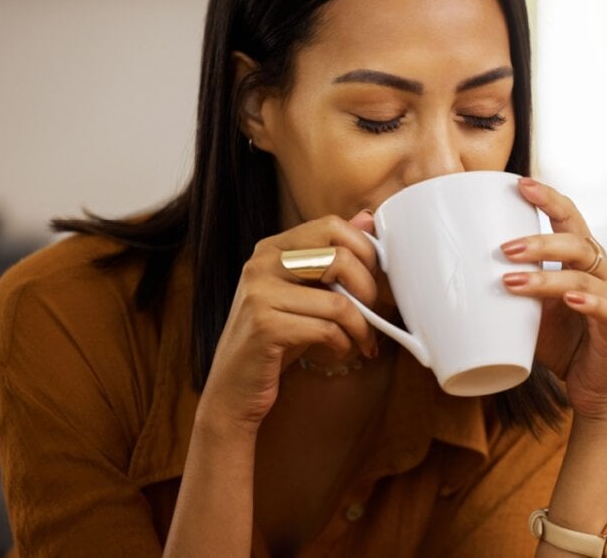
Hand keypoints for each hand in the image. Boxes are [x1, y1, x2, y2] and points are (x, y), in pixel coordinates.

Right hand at [197, 211, 379, 435]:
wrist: (233, 388)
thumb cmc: (276, 339)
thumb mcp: (305, 293)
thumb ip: (332, 256)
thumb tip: (367, 218)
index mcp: (272, 248)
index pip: (332, 226)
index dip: (364, 251)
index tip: (373, 278)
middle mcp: (262, 263)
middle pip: (340, 257)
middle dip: (368, 289)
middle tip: (371, 312)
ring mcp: (259, 294)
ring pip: (339, 301)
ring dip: (361, 327)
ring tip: (360, 340)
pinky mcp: (264, 327)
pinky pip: (327, 329)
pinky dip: (343, 344)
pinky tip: (338, 351)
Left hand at [500, 177, 606, 423]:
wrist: (591, 390)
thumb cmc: (558, 344)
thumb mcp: (524, 311)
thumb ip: (501, 289)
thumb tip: (440, 279)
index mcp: (581, 258)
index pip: (569, 217)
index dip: (548, 198)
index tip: (519, 183)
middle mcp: (602, 269)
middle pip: (575, 240)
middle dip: (538, 239)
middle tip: (503, 248)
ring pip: (584, 273)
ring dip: (546, 275)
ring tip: (512, 281)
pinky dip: (587, 300)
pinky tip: (568, 298)